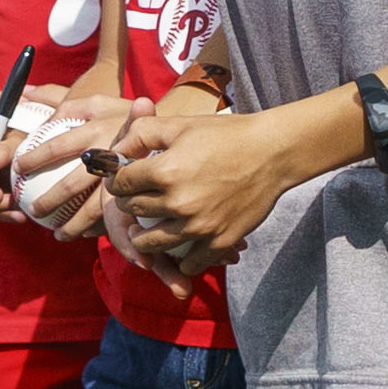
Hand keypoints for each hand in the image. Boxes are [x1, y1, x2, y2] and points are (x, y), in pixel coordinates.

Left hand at [0, 86, 134, 236]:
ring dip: (74, 223)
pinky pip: (118, 214)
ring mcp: (127, 176)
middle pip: (73, 183)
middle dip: (49, 200)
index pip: (57, 146)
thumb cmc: (125, 115)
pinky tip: (86, 233)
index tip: (17, 170)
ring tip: (59, 234)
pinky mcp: (142, 193)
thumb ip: (59, 97)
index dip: (34, 158)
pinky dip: (100, 227)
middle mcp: (109, 154)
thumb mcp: (96, 101)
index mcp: (96, 130)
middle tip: (33, 210)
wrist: (171, 131)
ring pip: (94, 207)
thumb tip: (24, 94)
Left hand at [100, 106, 303, 278]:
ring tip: (146, 229)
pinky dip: (181, 258)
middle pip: (133, 211)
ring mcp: (198, 226)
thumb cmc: (226, 135)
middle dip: (129, 203)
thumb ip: (140, 134)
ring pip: (151, 243)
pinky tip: (181, 246)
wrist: (274, 153)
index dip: (117, 179)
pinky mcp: (219, 241)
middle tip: (137, 198)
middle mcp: (177, 202)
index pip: (120, 183)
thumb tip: (114, 152)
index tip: (123, 178)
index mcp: (164, 171)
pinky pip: (188, 263)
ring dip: (143, 236)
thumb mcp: (180, 124)